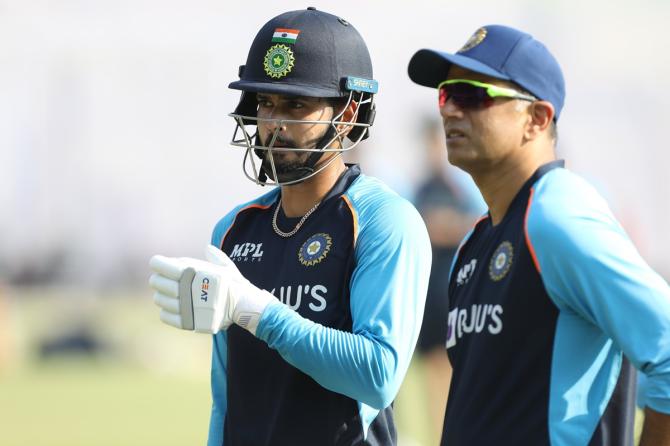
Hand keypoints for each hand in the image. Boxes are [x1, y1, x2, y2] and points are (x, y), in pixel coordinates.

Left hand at [149, 245, 274, 334]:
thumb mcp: (225, 266)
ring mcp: (184, 305)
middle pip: (156, 282)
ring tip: (171, 295)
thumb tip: (208, 248)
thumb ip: (214, 256)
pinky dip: (165, 312)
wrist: (242, 305)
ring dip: (162, 296)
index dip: (157, 264)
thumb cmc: (234, 284)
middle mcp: (184, 287)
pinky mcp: (186, 321)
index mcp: (191, 271)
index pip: (160, 265)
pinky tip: (172, 308)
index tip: (159, 265)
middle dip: (158, 280)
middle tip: (162, 281)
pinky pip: (165, 316)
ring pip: (159, 300)